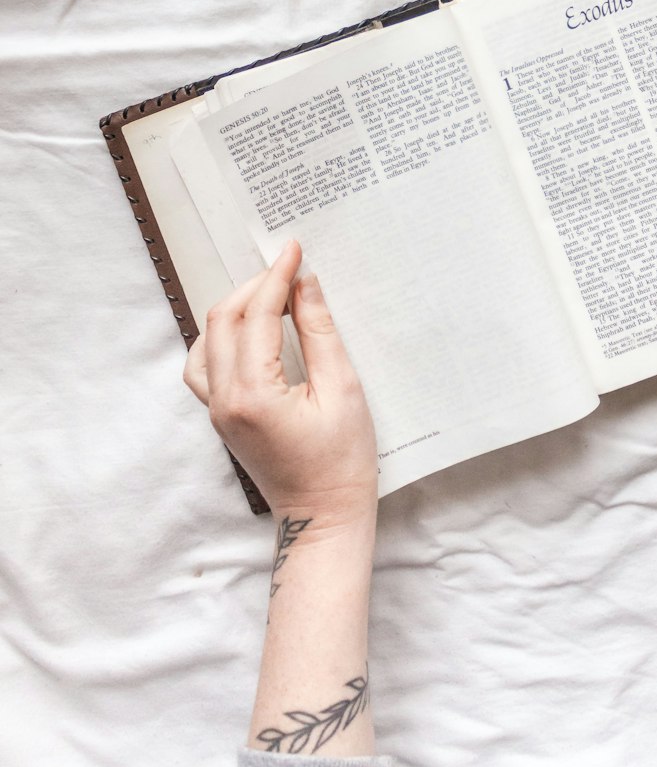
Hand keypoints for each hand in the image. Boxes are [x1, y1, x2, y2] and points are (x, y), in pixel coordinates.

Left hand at [183, 240, 377, 530]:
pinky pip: (204, 366)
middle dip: (254, 287)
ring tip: (270, 296)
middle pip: (222, 321)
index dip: (276, 277)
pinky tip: (247, 331)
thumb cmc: (342, 462)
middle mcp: (224, 400)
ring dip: (234, 310)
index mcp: (253, 394)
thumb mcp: (343, 389)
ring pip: (205, 341)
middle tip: (289, 268)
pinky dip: (220, 338)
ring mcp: (216, 411)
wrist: (323, 516)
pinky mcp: (220, 418)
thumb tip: (306, 285)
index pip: (256, 316)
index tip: (293, 250)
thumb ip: (319, 332)